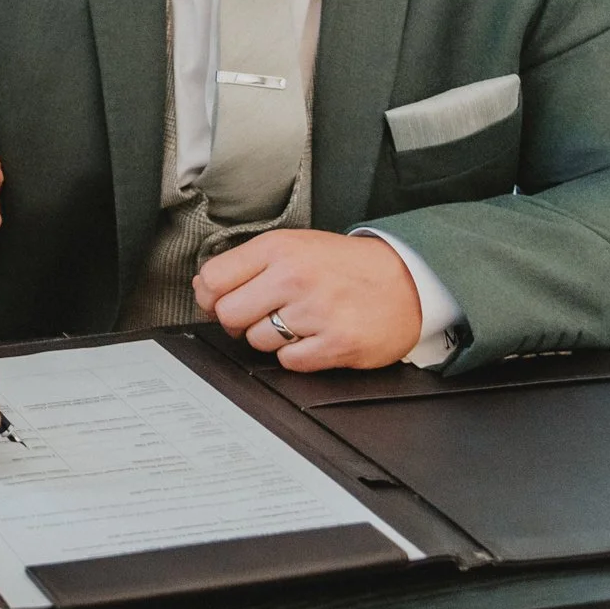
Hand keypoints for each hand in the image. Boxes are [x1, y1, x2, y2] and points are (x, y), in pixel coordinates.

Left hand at [192, 229, 421, 371]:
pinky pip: (289, 362)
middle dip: (237, 321)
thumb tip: (202, 287)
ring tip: (296, 322)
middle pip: (228, 315)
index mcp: (279, 249)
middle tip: (259, 315)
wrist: (406, 280)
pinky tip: (313, 337)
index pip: (213, 279)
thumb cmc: (345, 265)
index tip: (220, 299)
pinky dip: (296, 355)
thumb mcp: (294, 247)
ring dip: (270, 338)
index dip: (210, 296)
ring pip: (257, 341)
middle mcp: (294, 277)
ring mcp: (315, 312)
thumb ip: (247, 264)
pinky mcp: (336, 343)